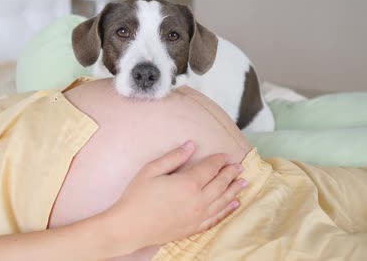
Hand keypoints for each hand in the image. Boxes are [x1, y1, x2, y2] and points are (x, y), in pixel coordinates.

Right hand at [103, 140, 246, 254]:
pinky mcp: (194, 228)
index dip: (219, 160)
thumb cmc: (137, 196)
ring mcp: (198, 216)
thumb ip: (174, 157)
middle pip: (221, 183)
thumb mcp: (151, 170)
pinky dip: (228, 210)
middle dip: (231, 173)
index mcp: (188, 183)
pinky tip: (234, 204)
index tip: (225, 155)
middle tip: (240, 167)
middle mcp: (198, 200)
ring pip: (223, 201)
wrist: (130, 227)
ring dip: (235, 190)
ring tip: (244, 182)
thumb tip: (191, 145)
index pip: (210, 168)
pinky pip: (217, 218)